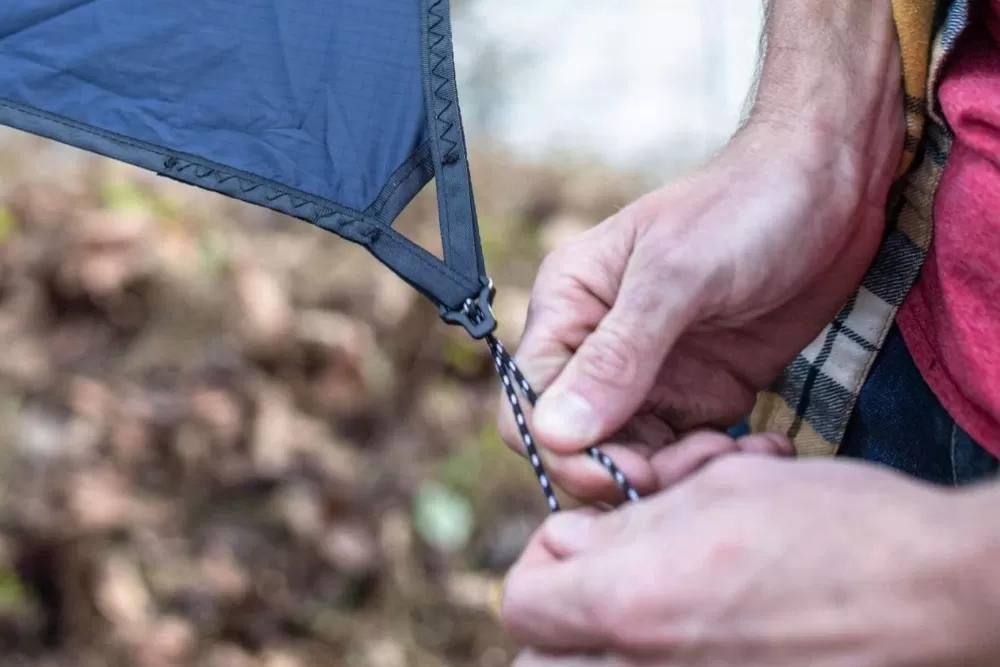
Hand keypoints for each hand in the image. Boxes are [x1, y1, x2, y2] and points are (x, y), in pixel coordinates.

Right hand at [498, 84, 902, 503]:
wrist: (830, 188)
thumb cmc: (745, 208)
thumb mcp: (677, 277)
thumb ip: (616, 357)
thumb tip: (554, 433)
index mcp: (568, 308)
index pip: (529, 406)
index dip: (569, 452)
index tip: (634, 468)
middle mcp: (596, 347)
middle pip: (579, 446)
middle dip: (632, 470)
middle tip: (701, 459)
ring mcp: (648, 374)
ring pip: (632, 460)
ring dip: (681, 474)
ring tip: (738, 451)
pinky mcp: (698, 392)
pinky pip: (685, 454)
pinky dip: (716, 465)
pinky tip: (760, 448)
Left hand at [501, 442, 999, 665]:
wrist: (938, 593)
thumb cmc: (838, 526)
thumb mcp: (717, 493)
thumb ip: (624, 524)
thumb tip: (570, 540)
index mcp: (633, 605)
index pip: (521, 601)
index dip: (542, 557)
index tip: (586, 533)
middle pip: (538, 664)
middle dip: (559, 616)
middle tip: (606, 578)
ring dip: (599, 640)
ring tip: (654, 595)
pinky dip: (659, 657)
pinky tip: (708, 618)